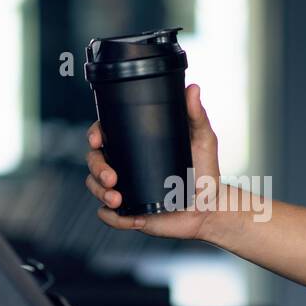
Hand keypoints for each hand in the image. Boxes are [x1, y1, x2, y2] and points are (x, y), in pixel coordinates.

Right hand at [85, 84, 221, 239]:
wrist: (210, 206)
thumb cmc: (205, 171)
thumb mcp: (202, 140)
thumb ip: (196, 115)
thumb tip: (192, 88)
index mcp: (135, 144)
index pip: (105, 134)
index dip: (94, 135)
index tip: (97, 140)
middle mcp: (125, 164)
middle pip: (94, 161)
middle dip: (96, 169)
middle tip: (111, 178)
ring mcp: (125, 188)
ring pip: (95, 188)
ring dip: (100, 193)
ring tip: (117, 199)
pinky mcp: (128, 212)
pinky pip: (108, 216)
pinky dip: (113, 218)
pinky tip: (131, 218)